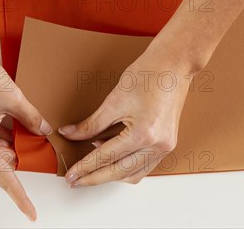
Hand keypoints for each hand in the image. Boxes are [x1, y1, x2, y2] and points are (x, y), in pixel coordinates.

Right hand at [0, 44, 51, 220]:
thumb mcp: (13, 99)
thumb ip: (32, 118)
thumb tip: (44, 130)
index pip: (5, 179)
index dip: (20, 197)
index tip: (31, 213)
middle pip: (5, 161)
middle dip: (24, 152)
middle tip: (43, 142)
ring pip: (1, 148)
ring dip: (16, 139)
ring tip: (28, 120)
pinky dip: (8, 131)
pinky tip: (18, 116)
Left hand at [59, 46, 191, 185]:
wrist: (173, 64)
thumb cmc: (148, 74)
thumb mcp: (114, 100)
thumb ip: (91, 124)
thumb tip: (70, 134)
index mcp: (142, 134)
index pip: (106, 158)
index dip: (84, 167)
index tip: (70, 174)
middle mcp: (157, 145)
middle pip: (119, 172)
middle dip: (94, 178)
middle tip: (75, 180)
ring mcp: (165, 146)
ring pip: (133, 174)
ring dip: (111, 175)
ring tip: (91, 170)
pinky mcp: (167, 143)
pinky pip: (144, 166)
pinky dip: (126, 166)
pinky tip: (112, 159)